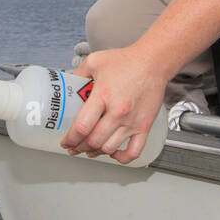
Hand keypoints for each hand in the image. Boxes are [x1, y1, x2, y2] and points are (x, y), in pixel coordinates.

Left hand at [61, 45, 166, 164]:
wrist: (153, 62)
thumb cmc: (126, 61)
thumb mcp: (95, 61)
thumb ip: (79, 74)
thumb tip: (68, 87)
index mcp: (103, 95)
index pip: (82, 127)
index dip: (70, 139)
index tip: (66, 141)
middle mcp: (118, 111)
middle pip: (94, 141)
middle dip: (80, 148)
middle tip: (75, 147)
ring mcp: (132, 121)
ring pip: (110, 148)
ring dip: (96, 152)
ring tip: (90, 150)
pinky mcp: (144, 126)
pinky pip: (134, 152)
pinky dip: (122, 158)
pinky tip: (114, 154)